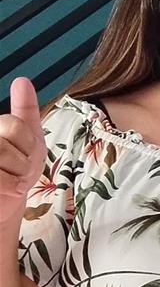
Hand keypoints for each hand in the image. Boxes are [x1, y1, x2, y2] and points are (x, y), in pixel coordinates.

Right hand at [0, 76, 46, 225]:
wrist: (5, 205)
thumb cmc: (17, 172)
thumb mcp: (29, 139)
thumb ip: (25, 110)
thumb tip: (22, 81)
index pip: (14, 125)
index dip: (27, 143)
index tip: (24, 154)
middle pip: (9, 135)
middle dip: (23, 160)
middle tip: (18, 171)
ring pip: (3, 155)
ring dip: (18, 175)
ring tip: (11, 180)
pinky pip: (0, 178)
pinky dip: (11, 186)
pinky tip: (8, 190)